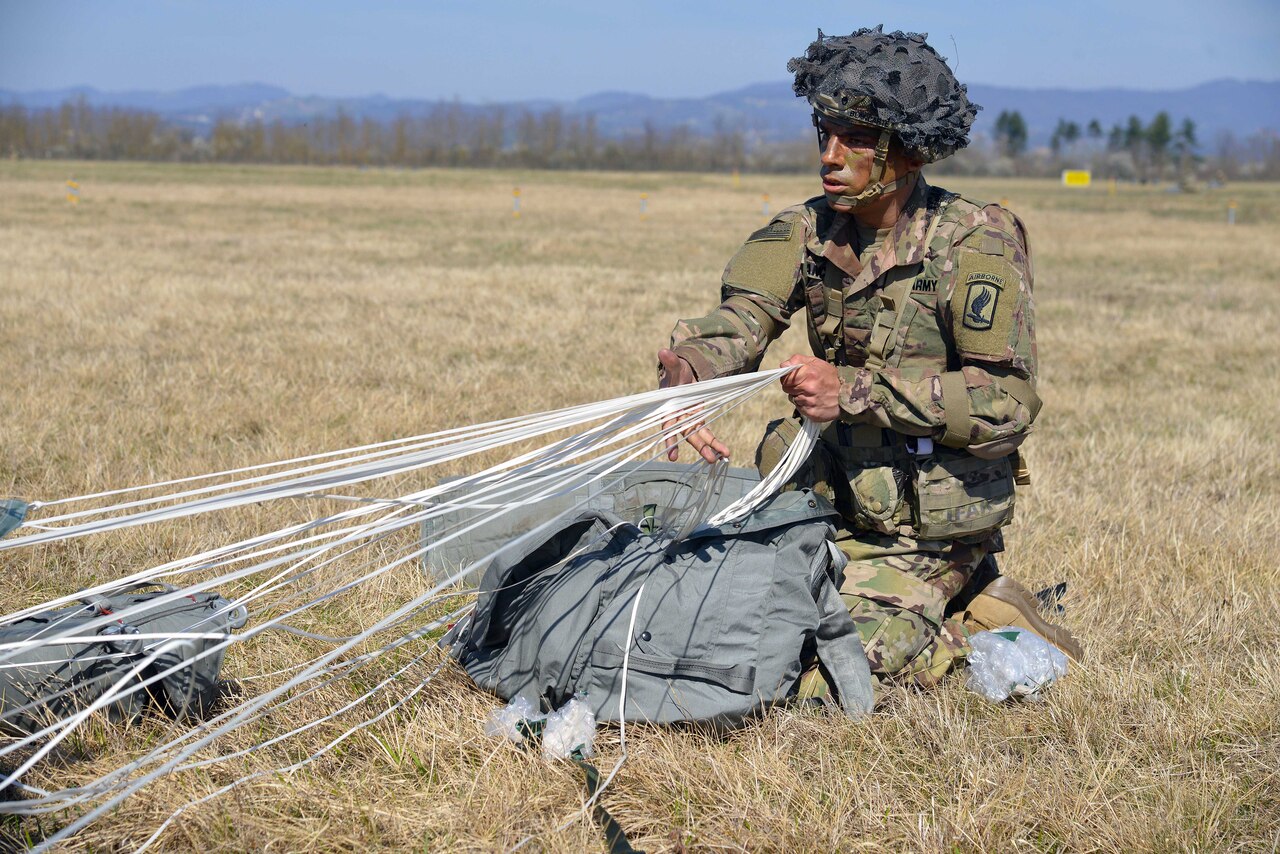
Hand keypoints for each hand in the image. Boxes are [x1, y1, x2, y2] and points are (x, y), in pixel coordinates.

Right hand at [657, 348, 729, 463]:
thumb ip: (671, 362)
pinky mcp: (698, 420)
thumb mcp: (675, 367)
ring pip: (698, 437)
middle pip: (686, 435)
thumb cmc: (676, 372)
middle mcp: (678, 418)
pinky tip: (725, 452)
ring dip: (708, 448)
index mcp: (669, 408)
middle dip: (698, 447)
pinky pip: (706, 434)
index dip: (669, 439)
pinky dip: (715, 443)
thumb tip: (663, 351)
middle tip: (709, 459)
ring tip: (719, 459)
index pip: (668, 426)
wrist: (682, 375)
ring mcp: (689, 421)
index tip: (672, 455)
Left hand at [779, 354, 840, 421]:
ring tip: (812, 393)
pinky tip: (814, 401)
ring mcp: (810, 402)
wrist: (849, 395)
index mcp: (809, 373)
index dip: (787, 377)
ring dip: (799, 396)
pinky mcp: (811, 413)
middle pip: (787, 389)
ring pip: (793, 399)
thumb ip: (798, 360)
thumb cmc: (831, 377)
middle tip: (805, 385)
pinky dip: (804, 405)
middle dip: (793, 386)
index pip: (785, 378)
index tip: (793, 377)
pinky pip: (800, 409)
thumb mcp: (817, 362)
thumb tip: (783, 365)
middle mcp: (808, 388)